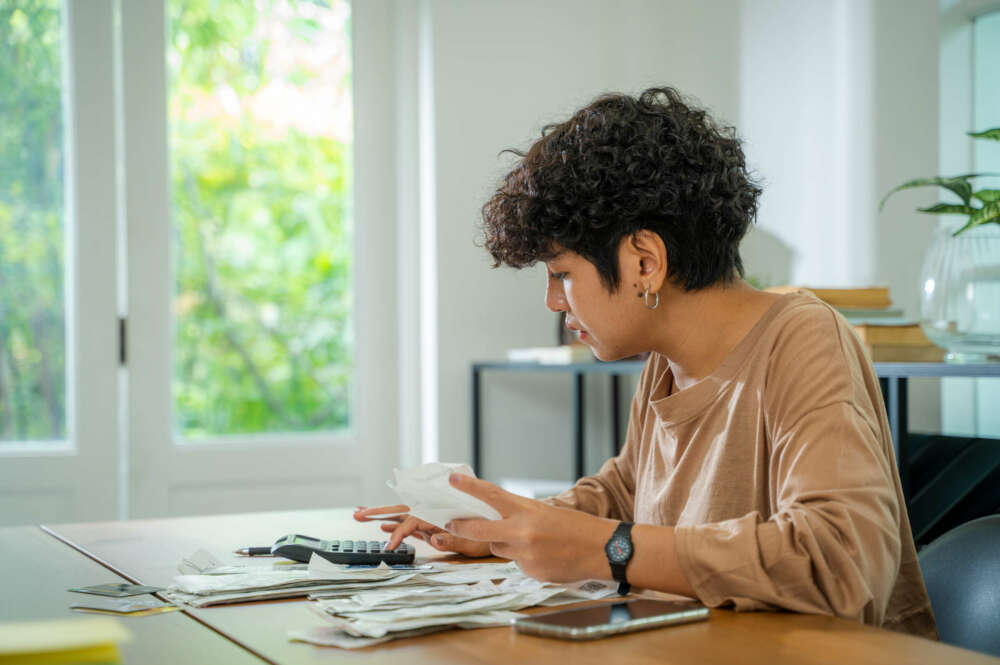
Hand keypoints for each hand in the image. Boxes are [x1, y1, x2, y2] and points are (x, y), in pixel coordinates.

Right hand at [353, 504, 491, 557]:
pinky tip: (384, 524)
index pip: (414, 520)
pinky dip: (397, 521)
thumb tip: (432, 539)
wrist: (509, 524)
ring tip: (360, 513)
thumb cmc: (494, 532)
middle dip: (379, 510)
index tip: (389, 548)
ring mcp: (436, 513)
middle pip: (402, 508)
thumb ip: (454, 540)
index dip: (399, 533)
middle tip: (356, 513)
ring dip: (383, 512)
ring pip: (405, 511)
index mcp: (443, 511)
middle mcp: (437, 509)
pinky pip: (414, 519)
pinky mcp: (438, 519)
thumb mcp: (476, 541)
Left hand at [444, 474, 616, 582]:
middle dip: (460, 528)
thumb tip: (497, 521)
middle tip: (449, 524)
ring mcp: (525, 554)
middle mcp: (522, 531)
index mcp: (526, 510)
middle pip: (479, 530)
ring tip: (532, 542)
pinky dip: (524, 560)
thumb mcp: (545, 512)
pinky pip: (516, 564)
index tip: (452, 478)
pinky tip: (545, 556)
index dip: (469, 486)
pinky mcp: (530, 572)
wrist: (602, 549)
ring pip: (498, 549)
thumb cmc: (576, 527)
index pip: (491, 494)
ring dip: (505, 545)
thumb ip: (519, 515)